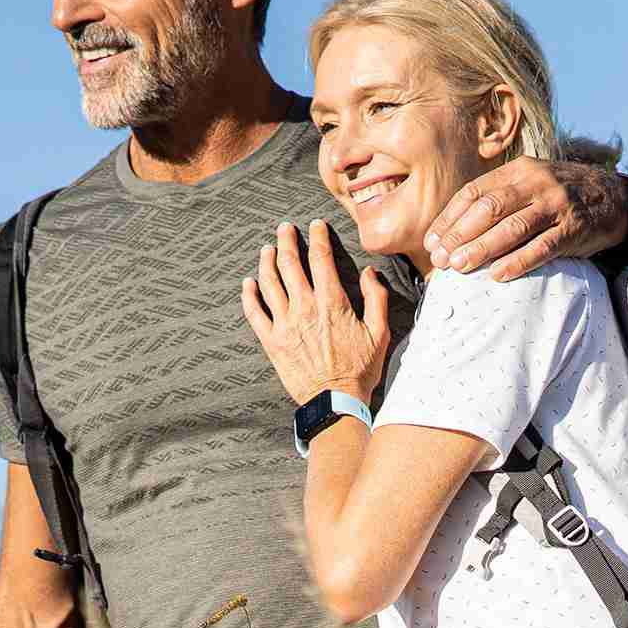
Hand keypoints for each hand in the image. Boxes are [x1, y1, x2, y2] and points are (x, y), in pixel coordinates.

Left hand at [242, 219, 390, 406]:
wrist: (335, 401)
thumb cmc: (359, 370)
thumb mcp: (379, 333)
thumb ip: (376, 298)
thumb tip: (371, 273)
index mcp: (331, 303)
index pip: (321, 259)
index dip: (317, 238)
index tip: (315, 226)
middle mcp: (305, 309)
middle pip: (290, 264)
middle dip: (287, 241)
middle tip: (285, 228)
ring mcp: (285, 325)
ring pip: (269, 283)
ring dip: (267, 261)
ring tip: (267, 248)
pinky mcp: (272, 342)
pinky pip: (254, 313)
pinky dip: (249, 295)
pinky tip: (248, 283)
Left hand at [424, 159, 627, 281]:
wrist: (613, 198)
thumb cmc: (559, 197)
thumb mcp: (529, 184)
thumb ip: (499, 199)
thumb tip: (454, 231)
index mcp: (518, 171)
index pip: (474, 192)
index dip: (450, 218)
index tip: (432, 242)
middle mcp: (536, 183)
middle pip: (489, 209)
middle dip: (460, 235)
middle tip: (440, 259)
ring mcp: (556, 205)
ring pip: (513, 227)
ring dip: (483, 248)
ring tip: (460, 267)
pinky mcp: (573, 228)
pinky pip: (542, 247)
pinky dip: (518, 261)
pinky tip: (498, 275)